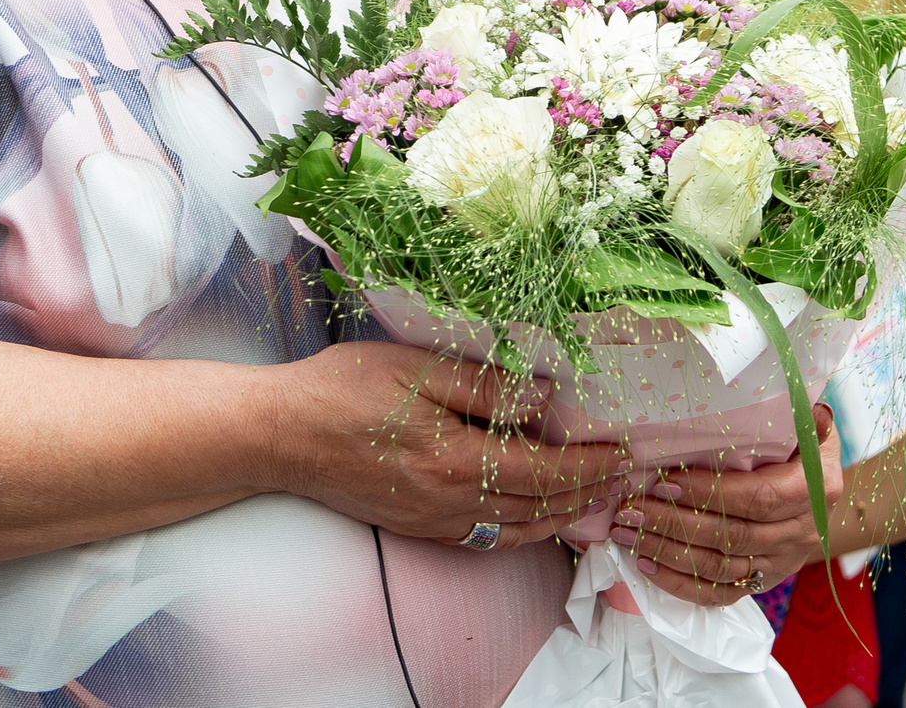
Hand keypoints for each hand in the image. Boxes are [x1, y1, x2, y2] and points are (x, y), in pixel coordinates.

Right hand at [270, 342, 637, 550]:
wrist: (281, 436)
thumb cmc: (343, 392)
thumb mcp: (417, 368)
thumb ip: (485, 386)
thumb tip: (544, 399)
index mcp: (457, 463)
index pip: (546, 473)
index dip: (590, 465)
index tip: (624, 452)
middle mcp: (452, 504)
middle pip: (539, 508)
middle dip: (588, 493)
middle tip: (624, 477)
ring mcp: (435, 521)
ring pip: (517, 530)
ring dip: (563, 515)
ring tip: (594, 497)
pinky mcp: (419, 525)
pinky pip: (487, 538)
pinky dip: (524, 529)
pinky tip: (535, 515)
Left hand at [613, 404, 843, 606]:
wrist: (819, 489)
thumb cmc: (804, 446)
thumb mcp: (809, 424)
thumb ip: (805, 420)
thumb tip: (815, 412)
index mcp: (815, 491)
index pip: (757, 499)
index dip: (709, 493)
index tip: (665, 482)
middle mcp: (801, 533)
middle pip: (732, 536)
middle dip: (675, 523)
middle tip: (631, 509)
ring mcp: (781, 563)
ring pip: (719, 567)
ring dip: (668, 551)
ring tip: (627, 533)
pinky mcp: (761, 582)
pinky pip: (718, 594)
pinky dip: (679, 583)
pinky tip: (646, 564)